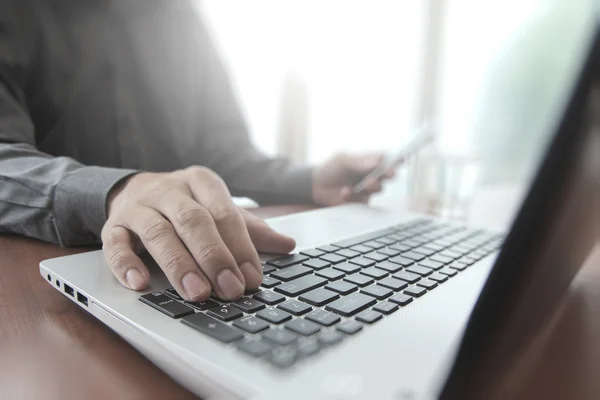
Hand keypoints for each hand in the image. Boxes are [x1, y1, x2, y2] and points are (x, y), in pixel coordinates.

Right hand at [101, 167, 295, 300]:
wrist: (133, 189)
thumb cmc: (185, 204)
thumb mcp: (218, 207)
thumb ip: (249, 228)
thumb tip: (288, 244)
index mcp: (201, 182)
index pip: (224, 213)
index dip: (240, 247)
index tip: (252, 278)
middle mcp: (169, 190)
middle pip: (193, 221)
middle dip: (214, 257)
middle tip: (230, 289)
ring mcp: (138, 207)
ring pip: (158, 233)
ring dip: (178, 265)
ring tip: (196, 293)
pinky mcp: (112, 225)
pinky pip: (115, 244)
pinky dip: (125, 265)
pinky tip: (139, 284)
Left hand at [312, 153, 395, 205]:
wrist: (316, 187)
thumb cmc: (330, 169)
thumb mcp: (343, 161)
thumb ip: (360, 162)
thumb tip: (378, 162)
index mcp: (368, 161)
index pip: (386, 159)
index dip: (396, 159)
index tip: (401, 159)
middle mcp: (371, 175)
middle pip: (387, 174)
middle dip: (390, 173)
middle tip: (390, 173)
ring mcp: (367, 189)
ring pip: (379, 188)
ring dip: (372, 185)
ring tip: (364, 183)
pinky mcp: (360, 201)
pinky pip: (364, 200)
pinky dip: (354, 195)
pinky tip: (344, 191)